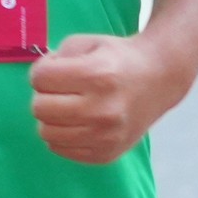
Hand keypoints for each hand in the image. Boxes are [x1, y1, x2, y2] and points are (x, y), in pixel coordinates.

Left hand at [28, 33, 189, 165]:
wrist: (159, 78)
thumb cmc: (118, 58)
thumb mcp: (87, 43)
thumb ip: (56, 58)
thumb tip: (37, 82)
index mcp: (96, 75)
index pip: (40, 79)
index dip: (41, 71)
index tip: (54, 70)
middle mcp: (101, 109)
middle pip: (39, 108)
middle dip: (44, 95)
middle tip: (60, 90)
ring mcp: (105, 136)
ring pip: (46, 132)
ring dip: (50, 117)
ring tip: (68, 106)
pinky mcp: (106, 154)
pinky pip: (61, 149)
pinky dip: (62, 135)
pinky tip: (77, 122)